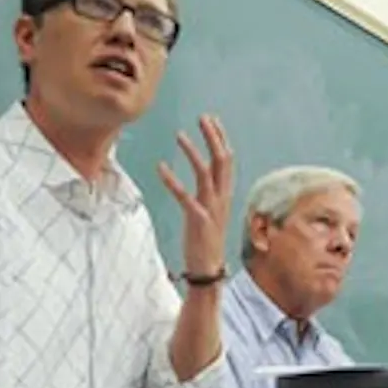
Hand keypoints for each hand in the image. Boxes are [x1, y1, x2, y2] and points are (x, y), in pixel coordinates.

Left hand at [158, 115, 234, 275]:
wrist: (207, 270)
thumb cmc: (205, 242)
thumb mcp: (210, 213)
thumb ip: (209, 194)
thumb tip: (204, 177)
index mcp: (225, 195)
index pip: (227, 161)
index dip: (220, 139)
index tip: (211, 120)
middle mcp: (222, 198)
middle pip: (222, 161)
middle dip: (213, 137)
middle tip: (203, 117)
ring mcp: (211, 209)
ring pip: (206, 173)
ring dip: (193, 152)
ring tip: (179, 135)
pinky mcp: (198, 220)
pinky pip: (185, 196)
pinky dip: (173, 181)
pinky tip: (160, 168)